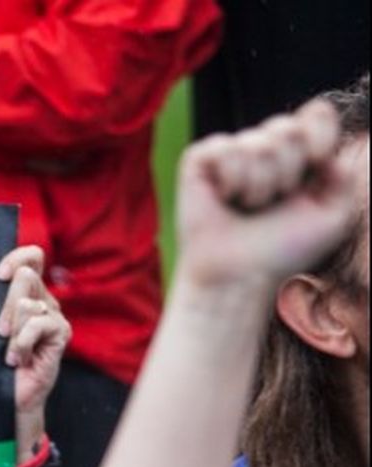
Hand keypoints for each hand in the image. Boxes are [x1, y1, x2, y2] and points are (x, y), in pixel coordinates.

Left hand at [0, 245, 70, 420]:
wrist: (10, 395)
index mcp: (27, 292)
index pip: (32, 256)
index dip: (16, 257)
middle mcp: (44, 300)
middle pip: (25, 276)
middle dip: (5, 305)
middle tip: (0, 333)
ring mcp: (54, 316)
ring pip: (27, 304)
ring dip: (12, 333)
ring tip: (11, 353)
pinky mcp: (61, 333)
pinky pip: (36, 325)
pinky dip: (22, 344)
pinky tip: (20, 359)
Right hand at [176, 99, 359, 287]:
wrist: (240, 276)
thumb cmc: (283, 251)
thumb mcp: (335, 216)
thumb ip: (345, 175)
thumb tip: (320, 151)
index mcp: (298, 156)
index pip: (317, 114)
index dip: (321, 137)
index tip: (317, 168)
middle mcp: (264, 150)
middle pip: (288, 128)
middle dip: (288, 172)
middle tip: (272, 204)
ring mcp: (230, 153)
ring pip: (258, 143)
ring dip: (259, 186)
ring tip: (247, 209)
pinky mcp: (199, 161)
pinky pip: (223, 148)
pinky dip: (231, 180)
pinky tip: (223, 200)